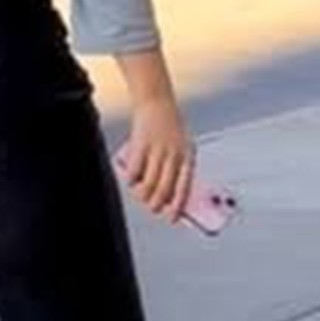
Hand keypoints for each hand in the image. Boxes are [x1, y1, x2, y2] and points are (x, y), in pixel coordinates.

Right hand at [118, 90, 194, 221]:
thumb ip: (177, 169)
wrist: (156, 102)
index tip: (172, 218)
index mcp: (188, 156)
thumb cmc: (169, 126)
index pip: (185, 187)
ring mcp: (158, 150)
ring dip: (143, 194)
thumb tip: (169, 196)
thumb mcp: (181, 146)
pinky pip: (135, 172)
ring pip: (149, 184)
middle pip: (164, 190)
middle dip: (156, 204)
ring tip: (140, 194)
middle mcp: (174, 154)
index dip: (178, 206)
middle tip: (151, 207)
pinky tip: (132, 179)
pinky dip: (132, 180)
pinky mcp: (141, 145)